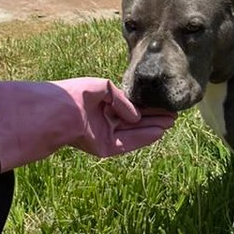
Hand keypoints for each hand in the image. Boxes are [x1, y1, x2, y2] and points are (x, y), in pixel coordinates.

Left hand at [0, 78, 175, 171]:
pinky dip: (143, 138)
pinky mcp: (105, 147)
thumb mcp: (102, 86)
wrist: (60, 111)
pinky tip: (158, 132)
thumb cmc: (75, 94)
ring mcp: (106, 135)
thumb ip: (122, 98)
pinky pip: (128, 143)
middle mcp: (106, 121)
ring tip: (171, 123)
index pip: (130, 107)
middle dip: (154, 118)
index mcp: (103, 105)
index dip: (147, 106)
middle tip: (174, 115)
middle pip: (136, 121)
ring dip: (153, 128)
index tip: (164, 104)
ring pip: (134, 132)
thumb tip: (135, 115)